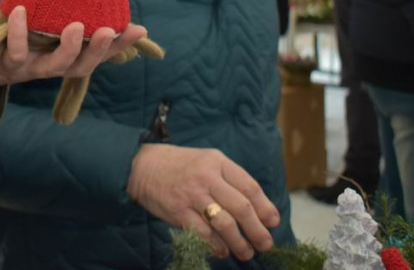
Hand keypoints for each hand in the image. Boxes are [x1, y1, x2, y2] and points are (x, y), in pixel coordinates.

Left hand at [0, 6, 145, 91]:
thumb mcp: (42, 23)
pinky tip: (20, 10)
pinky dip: (18, 31)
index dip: (120, 45)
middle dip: (99, 50)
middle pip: (82, 66)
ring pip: (56, 66)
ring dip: (69, 48)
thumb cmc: (17, 34)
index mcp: (65, 56)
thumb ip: (62, 9)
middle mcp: (52, 66)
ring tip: (76, 26)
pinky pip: (16, 50)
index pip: (99, 55)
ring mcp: (32, 67)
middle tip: (109, 30)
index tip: (139, 29)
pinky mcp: (9, 64)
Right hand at [127, 144, 279, 261]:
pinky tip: (222, 251)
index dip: (265, 207)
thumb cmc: (177, 164)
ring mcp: (192, 195)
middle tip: (266, 244)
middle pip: (242, 207)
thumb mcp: (205, 161)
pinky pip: (204, 233)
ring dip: (240, 242)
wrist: (140, 165)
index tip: (273, 222)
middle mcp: (207, 177)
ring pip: (225, 224)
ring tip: (246, 252)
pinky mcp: (178, 211)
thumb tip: (254, 207)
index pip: (249, 186)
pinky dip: (217, 246)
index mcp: (217, 162)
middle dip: (258, 230)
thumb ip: (227, 179)